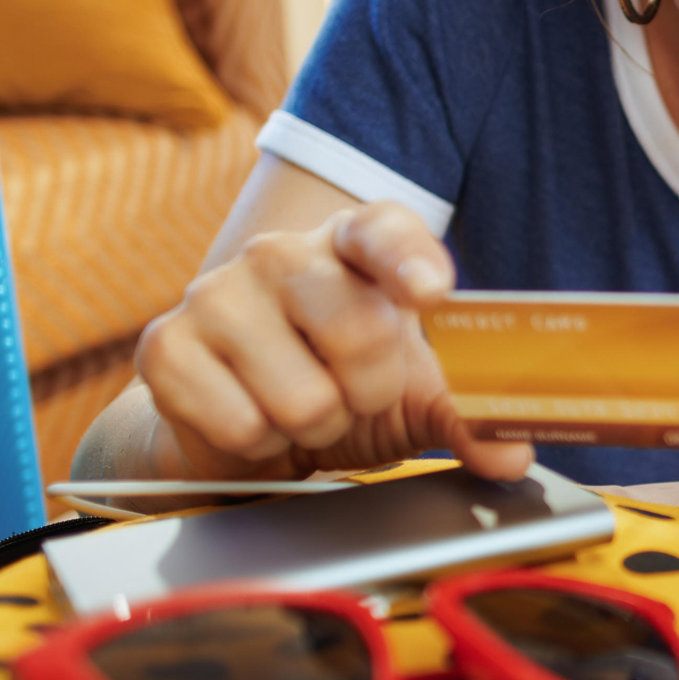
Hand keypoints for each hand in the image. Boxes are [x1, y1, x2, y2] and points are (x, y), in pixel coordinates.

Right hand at [129, 200, 531, 482]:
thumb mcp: (410, 396)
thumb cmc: (337, 386)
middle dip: (368, 393)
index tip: (430, 291)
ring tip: (298, 409)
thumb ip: (464, 417)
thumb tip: (512, 449)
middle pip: (358, 331)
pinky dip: (259, 446)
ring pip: (302, 398)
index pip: (382, 230)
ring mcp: (217, 293)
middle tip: (350, 395)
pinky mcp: (166, 346)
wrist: (239, 419)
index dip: (408, 258)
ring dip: (313, 427)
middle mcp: (281, 254)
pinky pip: (243, 426)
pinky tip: (252, 420)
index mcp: (350, 245)